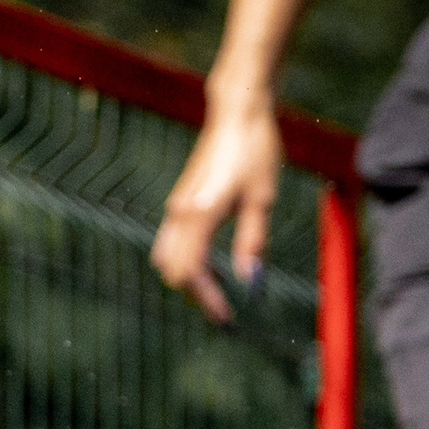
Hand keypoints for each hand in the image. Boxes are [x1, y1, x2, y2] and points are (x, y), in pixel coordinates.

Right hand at [151, 97, 283, 324]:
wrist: (237, 112)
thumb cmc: (255, 150)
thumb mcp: (262, 199)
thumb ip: (252, 242)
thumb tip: (250, 281)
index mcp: (200, 216)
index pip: (192, 274)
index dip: (209, 300)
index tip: (228, 316)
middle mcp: (180, 214)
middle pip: (174, 271)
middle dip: (196, 294)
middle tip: (223, 308)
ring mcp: (176, 207)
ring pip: (166, 259)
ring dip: (187, 278)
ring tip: (216, 289)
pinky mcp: (179, 201)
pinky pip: (170, 243)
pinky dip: (185, 261)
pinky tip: (209, 263)